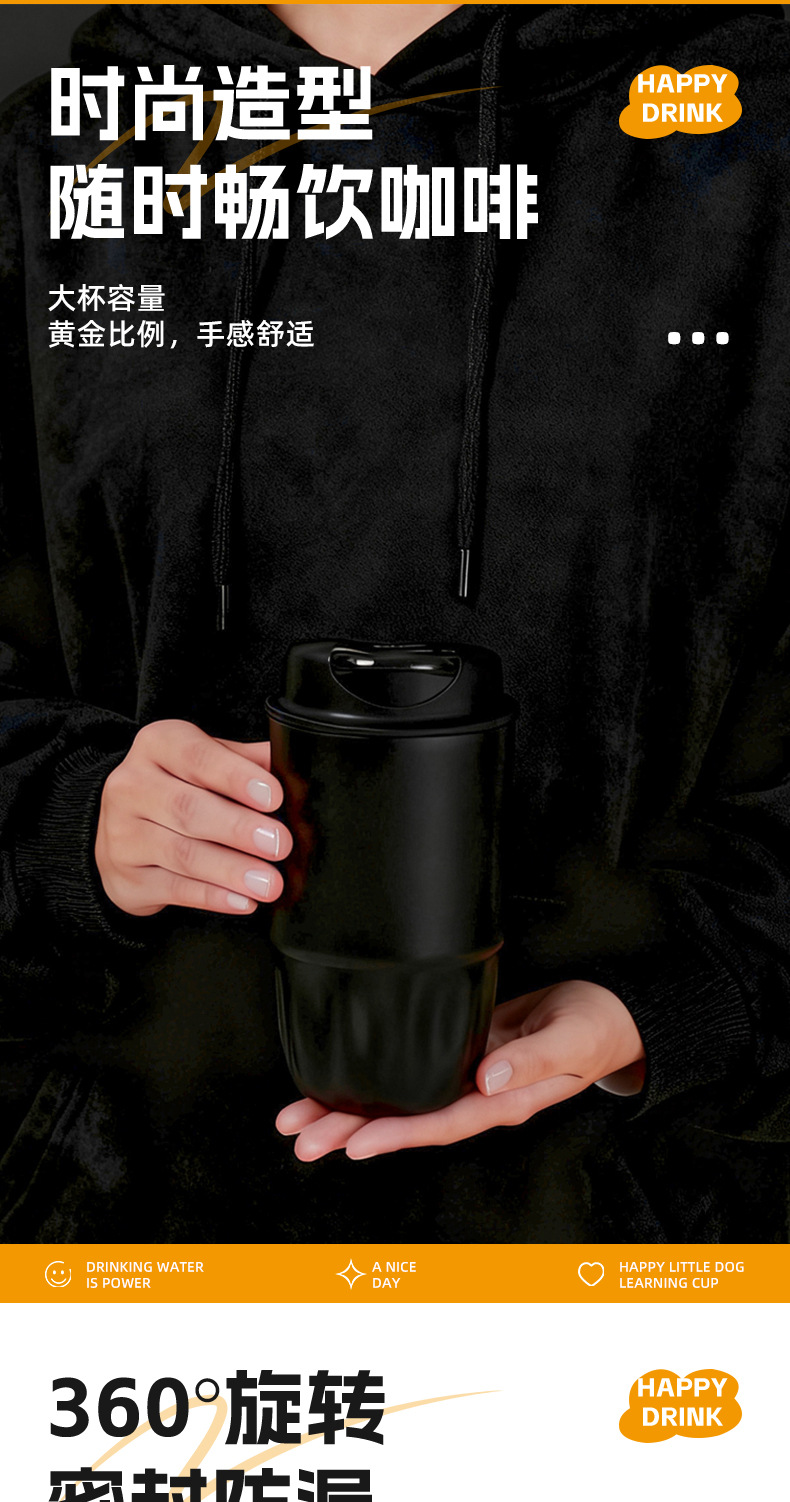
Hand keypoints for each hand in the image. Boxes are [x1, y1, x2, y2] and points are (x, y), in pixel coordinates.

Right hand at [95, 719, 290, 915]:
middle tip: (278, 844)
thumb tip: (291, 764)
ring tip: (268, 881)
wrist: (124, 830)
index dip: (236, 777)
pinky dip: (212, 896)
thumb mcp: (208, 763)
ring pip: (182, 854)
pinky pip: (174, 889)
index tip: (273, 796)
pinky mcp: (127, 878)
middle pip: (188, 809)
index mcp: (157, 745)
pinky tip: (241, 900)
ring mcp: (122, 834)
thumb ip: (247, 761)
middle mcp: (131, 786)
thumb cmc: (178, 788)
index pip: (197, 757)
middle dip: (239, 829)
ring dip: (231, 870)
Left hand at [275, 980, 644, 1159]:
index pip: (442, 1123)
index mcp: (505, 1102)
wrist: (609, 1013)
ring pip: (401, 1101)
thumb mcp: (570, 1041)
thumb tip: (485, 1079)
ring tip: (299, 1120)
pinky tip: (342, 1082)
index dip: (397, 1133)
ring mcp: (468, 1078)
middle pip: (407, 1122)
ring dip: (350, 1111)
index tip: (355, 1144)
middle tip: (301, 1138)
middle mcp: (479, 1097)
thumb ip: (529, 1060)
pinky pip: (410, 1074)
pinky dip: (375, 1080)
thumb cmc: (594, 1027)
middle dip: (351, 1130)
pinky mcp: (463, 1053)